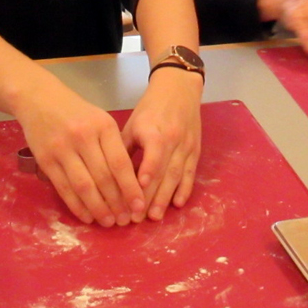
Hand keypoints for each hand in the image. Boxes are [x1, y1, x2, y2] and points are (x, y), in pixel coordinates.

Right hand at [12, 79, 144, 226]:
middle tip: (125, 220)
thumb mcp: (100, 120)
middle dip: (117, 203)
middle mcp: (83, 137)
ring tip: (109, 222)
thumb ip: (113, 147)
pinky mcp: (45, 160)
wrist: (38, 98)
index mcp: (103, 126)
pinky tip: (87, 216)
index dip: (130, 188)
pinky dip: (76, 205)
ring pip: (84, 186)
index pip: (120, 162)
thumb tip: (129, 183)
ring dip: (98, 208)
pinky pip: (63, 188)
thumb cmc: (76, 112)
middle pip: (103, 177)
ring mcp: (62, 149)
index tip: (139, 206)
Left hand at [123, 66, 202, 220]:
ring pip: (177, 176)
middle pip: (163, 172)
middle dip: (151, 197)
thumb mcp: (133, 124)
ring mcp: (187, 146)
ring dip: (166, 198)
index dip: (145, 177)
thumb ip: (125, 149)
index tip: (134, 197)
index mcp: (154, 131)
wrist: (180, 89)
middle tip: (138, 217)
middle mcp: (173, 140)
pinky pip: (191, 173)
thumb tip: (111, 176)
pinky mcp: (196, 151)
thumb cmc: (151, 108)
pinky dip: (185, 189)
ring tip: (155, 216)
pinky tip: (177, 204)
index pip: (152, 157)